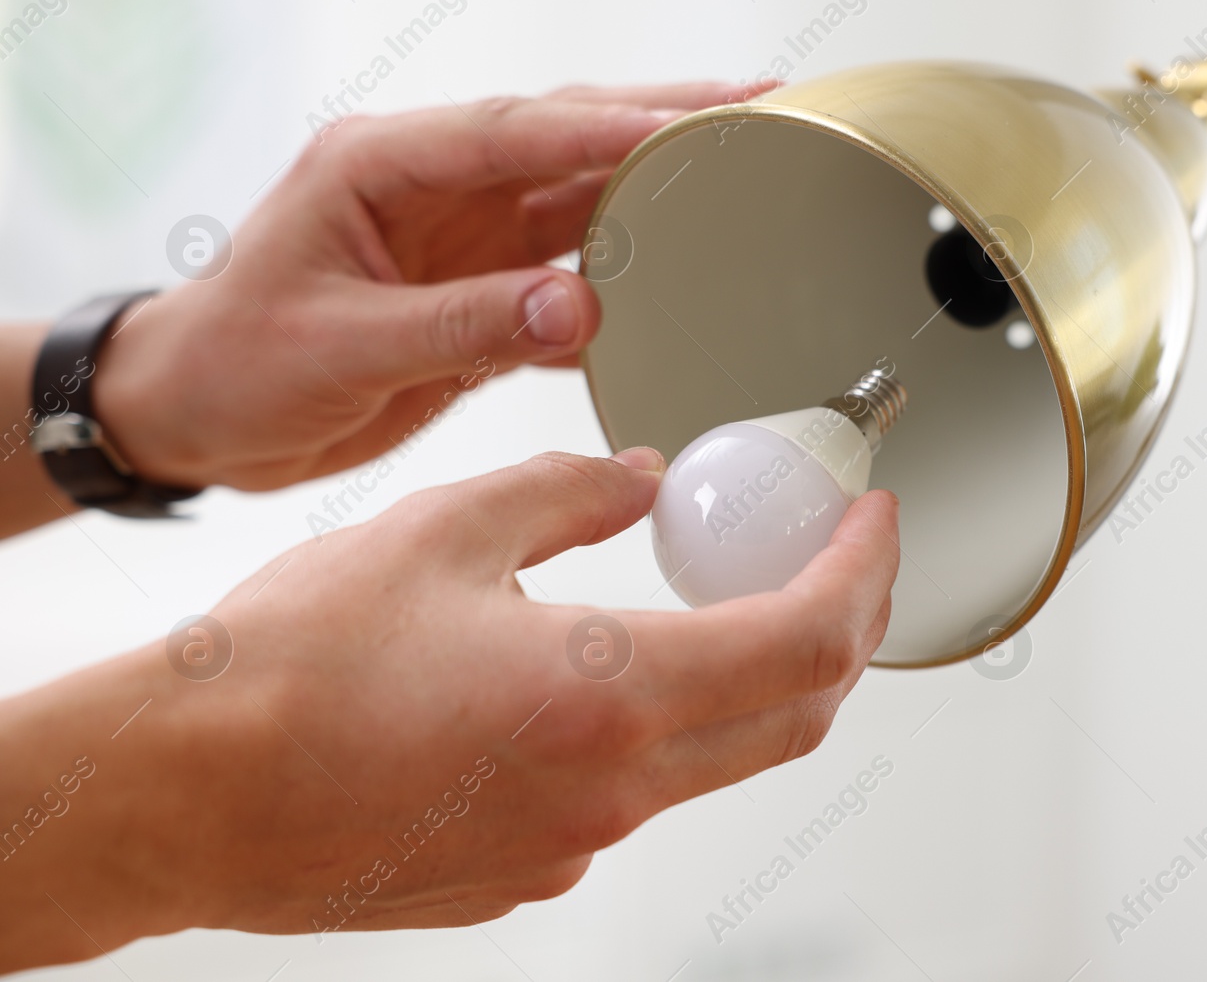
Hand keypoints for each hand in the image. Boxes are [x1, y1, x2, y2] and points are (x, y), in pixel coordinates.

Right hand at [0, 449, 897, 967]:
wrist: (186, 796)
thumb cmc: (288, 671)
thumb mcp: (443, 531)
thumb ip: (567, 496)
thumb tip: (641, 483)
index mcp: (608, 695)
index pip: (805, 641)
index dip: (863, 576)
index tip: (871, 524)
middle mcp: (611, 791)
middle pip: (792, 716)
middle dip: (841, 631)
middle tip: (839, 560)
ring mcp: (574, 846)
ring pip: (719, 761)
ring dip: (753, 681)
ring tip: (730, 600)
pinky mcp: (532, 873)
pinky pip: (635, 799)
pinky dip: (660, 731)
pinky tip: (602, 678)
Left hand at [93, 81, 769, 490]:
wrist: (194, 417)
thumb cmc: (234, 365)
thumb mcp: (340, 346)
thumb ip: (461, 326)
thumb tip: (580, 310)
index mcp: (380, 166)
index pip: (514, 133)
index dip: (610, 128)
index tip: (697, 127)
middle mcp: (430, 188)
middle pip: (563, 140)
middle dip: (661, 121)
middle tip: (757, 104)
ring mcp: (459, 240)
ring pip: (575, 201)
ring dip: (655, 193)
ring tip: (743, 176)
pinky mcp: (476, 295)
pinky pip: (566, 278)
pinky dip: (623, 284)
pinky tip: (680, 288)